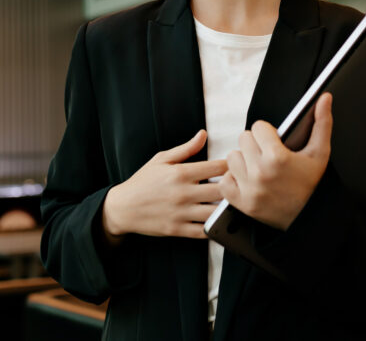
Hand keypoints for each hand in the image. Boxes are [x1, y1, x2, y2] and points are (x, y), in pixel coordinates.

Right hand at [102, 130, 226, 242]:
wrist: (123, 207)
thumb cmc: (143, 181)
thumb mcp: (161, 159)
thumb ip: (186, 148)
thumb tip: (203, 134)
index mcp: (181, 173)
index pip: (217, 167)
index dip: (232, 165)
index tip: (238, 166)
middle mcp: (183, 193)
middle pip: (222, 190)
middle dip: (235, 187)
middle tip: (242, 185)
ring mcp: (181, 213)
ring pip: (216, 212)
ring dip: (227, 208)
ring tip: (234, 204)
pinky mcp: (178, 229)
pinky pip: (204, 231)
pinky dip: (215, 227)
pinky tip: (220, 220)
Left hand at [219, 92, 332, 229]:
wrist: (309, 219)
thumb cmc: (313, 184)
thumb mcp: (320, 152)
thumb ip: (322, 122)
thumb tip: (324, 98)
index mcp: (278, 157)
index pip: (258, 127)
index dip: (267, 132)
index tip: (274, 141)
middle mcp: (260, 172)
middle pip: (243, 139)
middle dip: (255, 144)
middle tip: (267, 155)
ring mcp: (249, 189)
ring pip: (232, 157)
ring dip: (243, 160)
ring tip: (258, 167)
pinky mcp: (241, 202)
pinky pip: (224, 181)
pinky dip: (233, 180)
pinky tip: (248, 180)